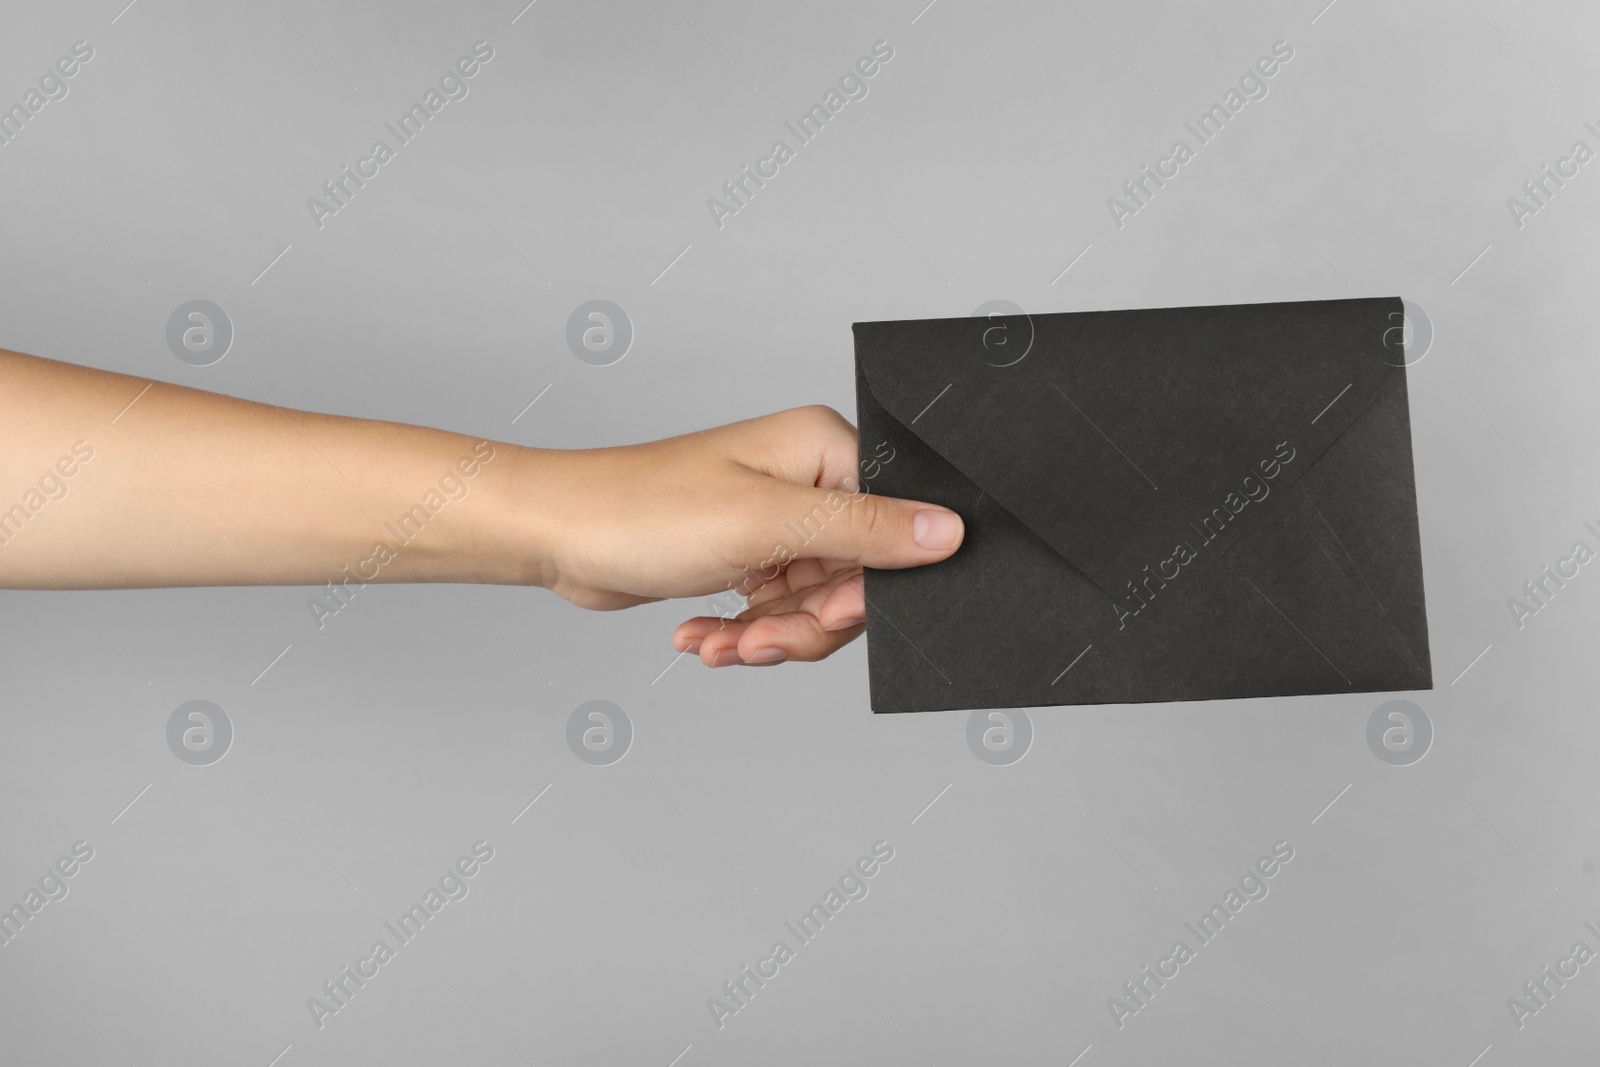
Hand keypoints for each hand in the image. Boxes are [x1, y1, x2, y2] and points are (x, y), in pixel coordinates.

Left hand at [524, 406, 964, 665]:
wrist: (560, 536)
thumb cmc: (645, 511)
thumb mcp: (767, 525)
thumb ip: (865, 531)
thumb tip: (948, 532)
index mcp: (824, 451)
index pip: (892, 528)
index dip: (866, 586)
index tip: (826, 614)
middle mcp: (807, 482)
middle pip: (855, 579)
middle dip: (807, 623)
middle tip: (762, 640)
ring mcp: (777, 522)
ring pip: (815, 606)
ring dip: (770, 636)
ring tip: (723, 645)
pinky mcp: (748, 557)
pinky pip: (777, 611)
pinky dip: (745, 634)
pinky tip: (705, 639)